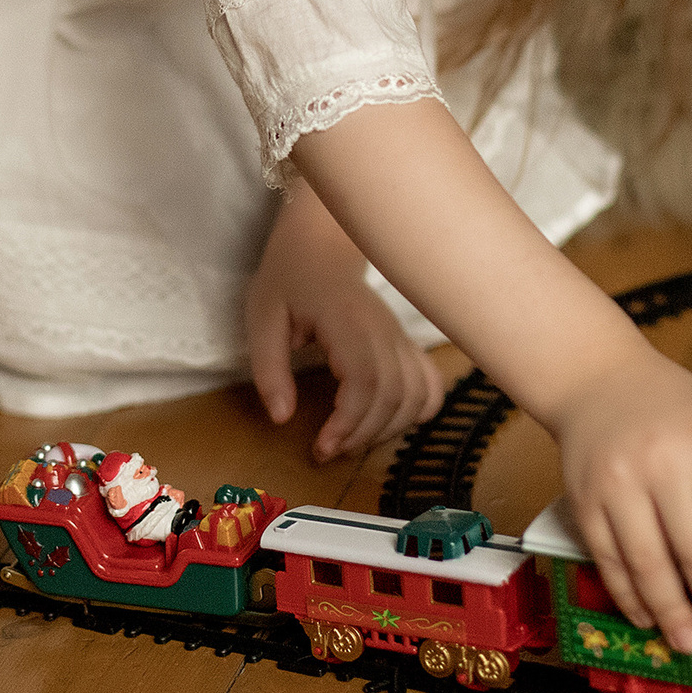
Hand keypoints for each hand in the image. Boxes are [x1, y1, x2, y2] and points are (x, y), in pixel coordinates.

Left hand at [245, 181, 445, 463]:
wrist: (322, 242)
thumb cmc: (289, 278)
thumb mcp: (262, 318)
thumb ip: (270, 369)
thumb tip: (281, 418)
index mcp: (348, 322)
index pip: (366, 379)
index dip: (350, 421)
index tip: (323, 446)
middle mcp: (383, 331)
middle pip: (393, 395)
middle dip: (362, 434)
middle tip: (326, 450)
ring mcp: (399, 337)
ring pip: (416, 395)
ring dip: (387, 429)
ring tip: (350, 440)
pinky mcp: (405, 343)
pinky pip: (429, 383)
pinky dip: (417, 411)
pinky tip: (389, 423)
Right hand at [536, 346, 691, 654]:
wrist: (594, 379)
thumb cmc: (668, 405)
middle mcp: (658, 462)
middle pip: (689, 544)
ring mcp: (615, 484)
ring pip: (645, 562)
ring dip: (669, 609)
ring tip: (688, 639)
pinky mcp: (584, 502)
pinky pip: (608, 560)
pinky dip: (628, 595)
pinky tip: (647, 615)